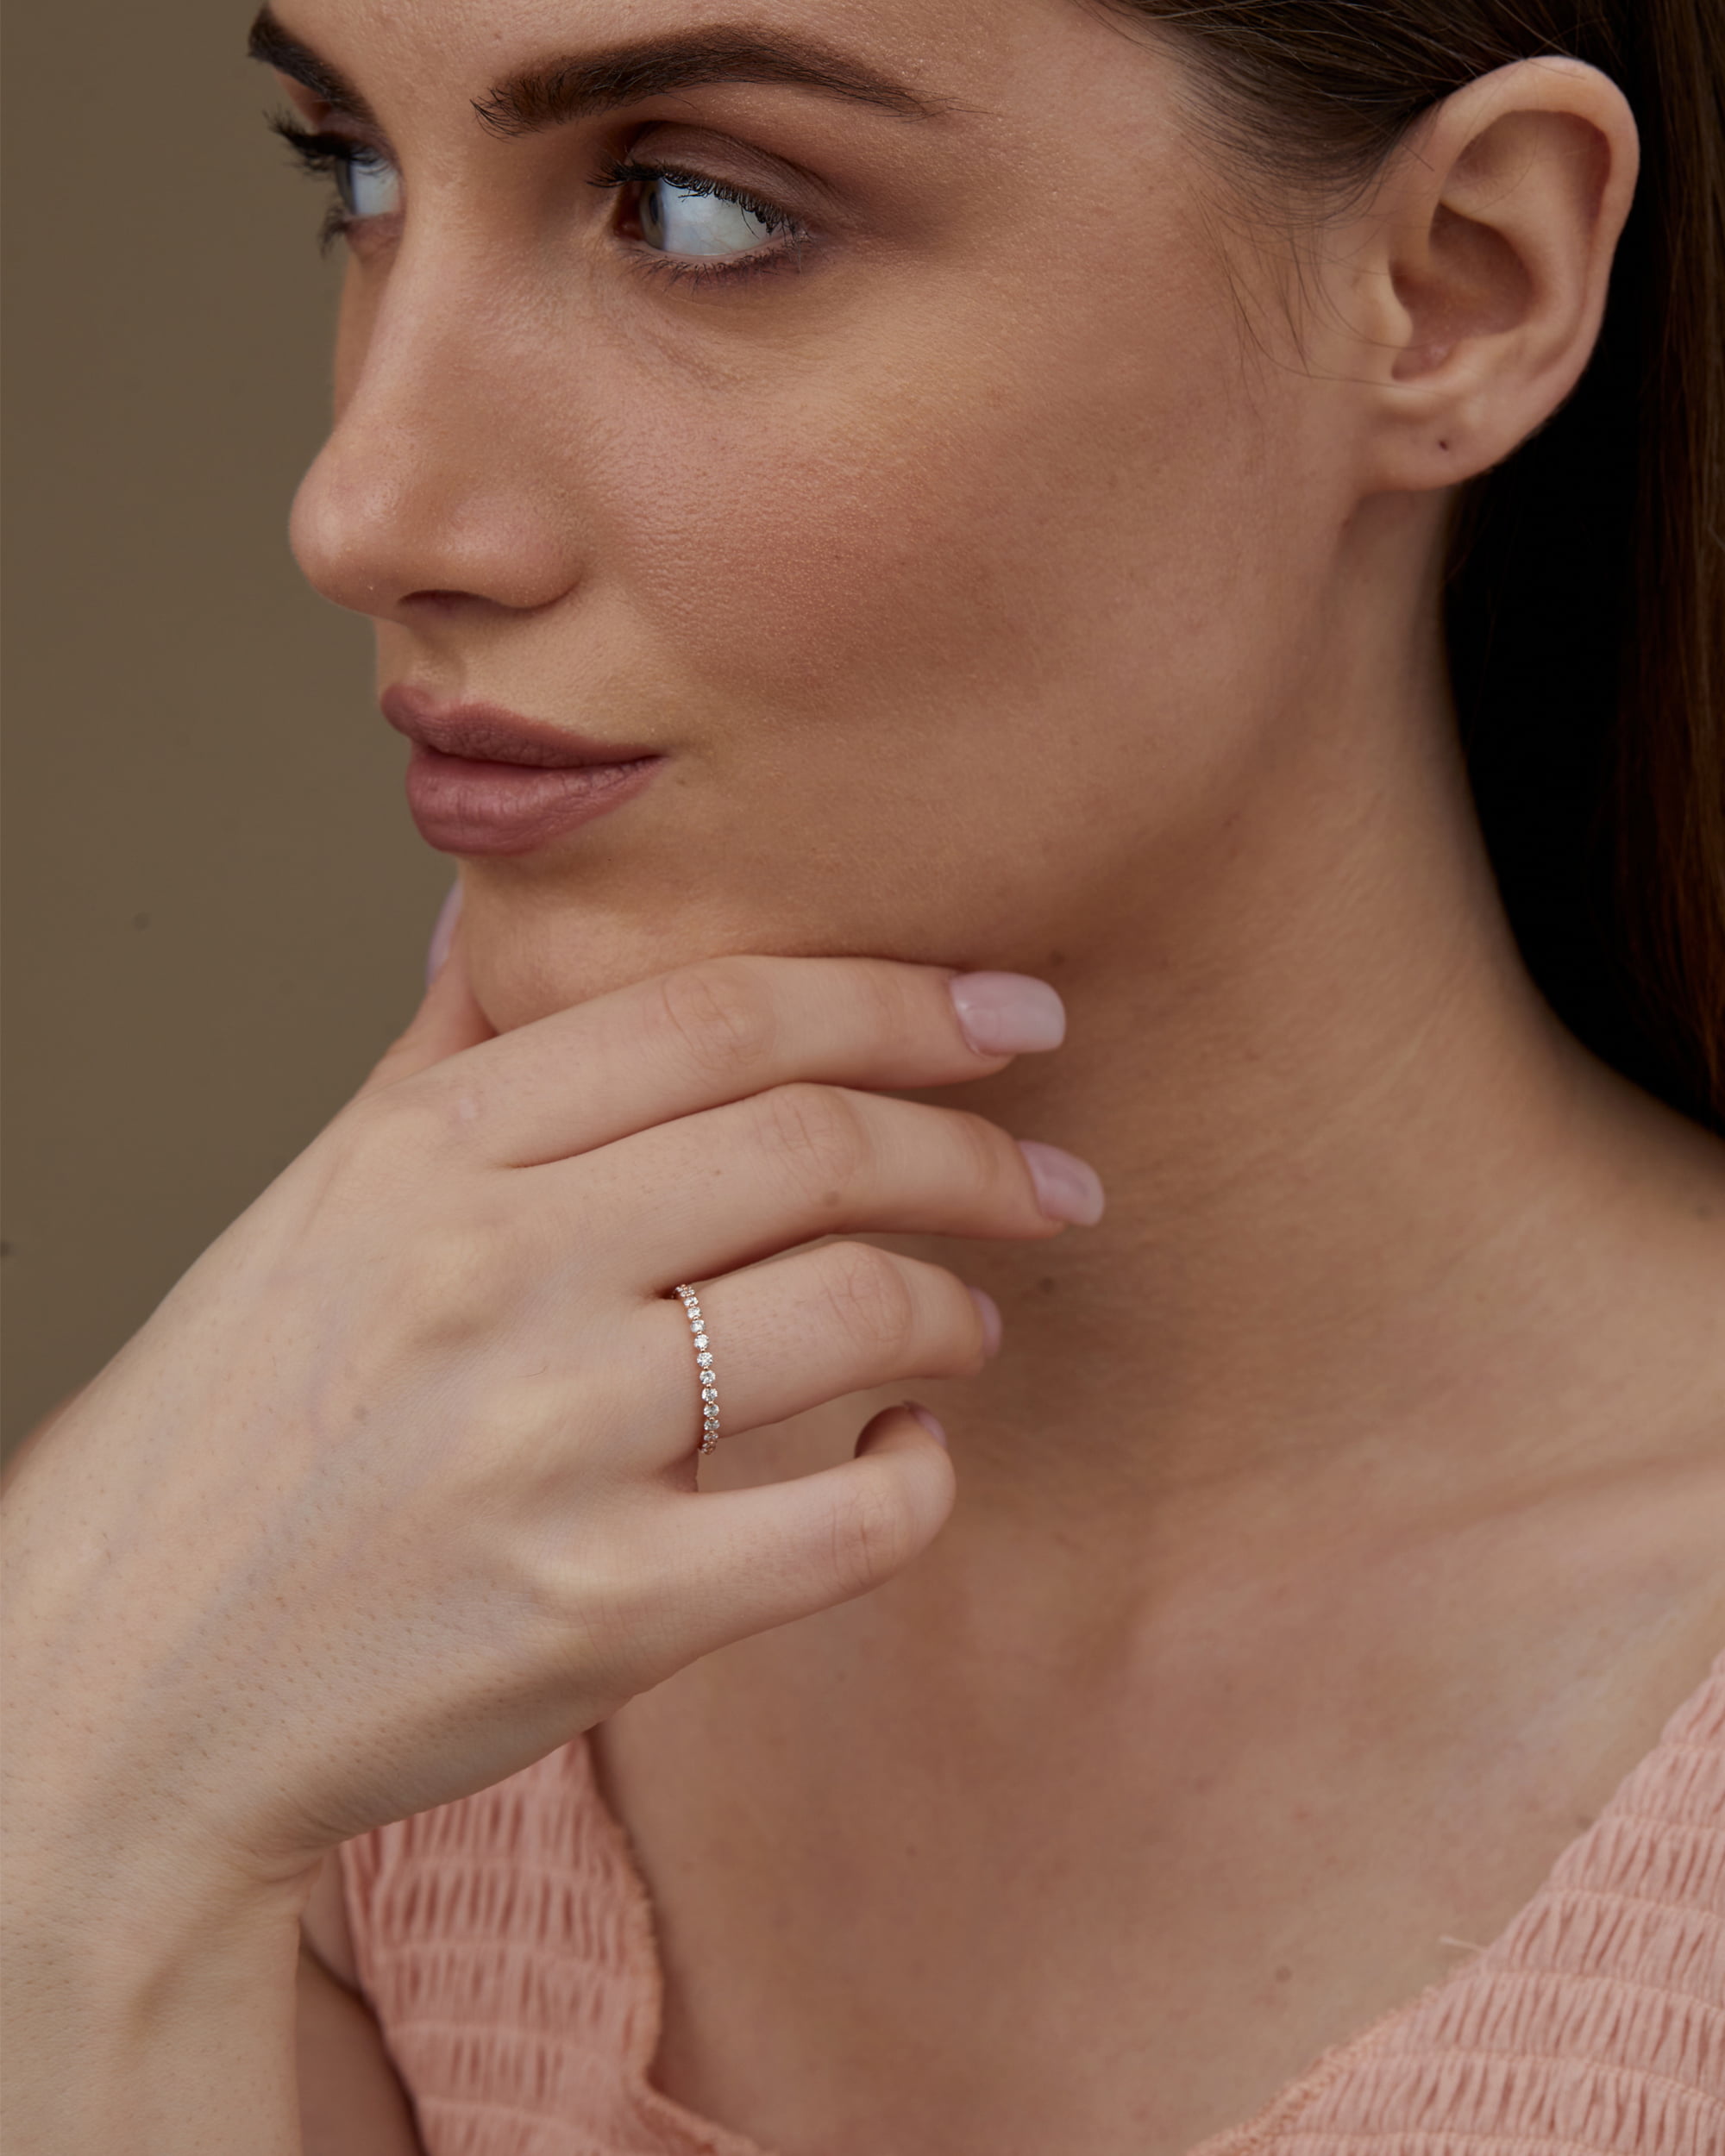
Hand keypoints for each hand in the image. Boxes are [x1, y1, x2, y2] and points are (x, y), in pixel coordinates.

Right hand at [3, 946, 1094, 1912]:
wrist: (126, 1682)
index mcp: (427, 1151)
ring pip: (852, 1307)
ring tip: (966, 1323)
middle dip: (974, 1149)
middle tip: (1053, 1179)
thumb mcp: (315, 1205)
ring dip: (953, 1306)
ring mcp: (547, 1442)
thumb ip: (439, 1055)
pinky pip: (849, 1519)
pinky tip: (906, 1455)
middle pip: (812, 1142)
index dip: (899, 1000)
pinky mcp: (598, 1613)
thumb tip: (504, 914)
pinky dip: (918, 1477)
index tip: (1008, 1014)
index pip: (722, 1015)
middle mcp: (488, 1269)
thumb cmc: (235, 1434)